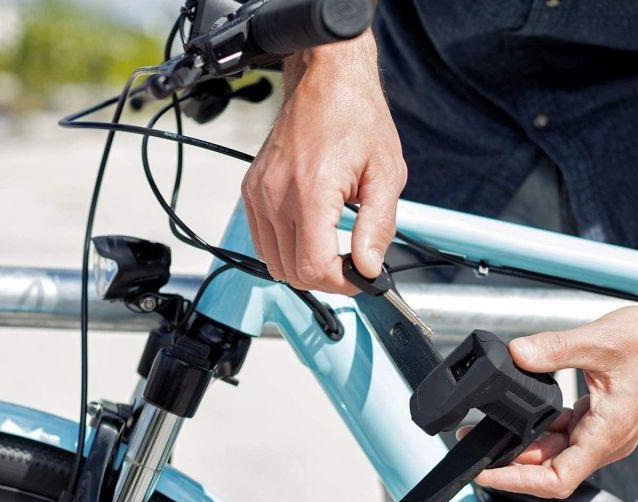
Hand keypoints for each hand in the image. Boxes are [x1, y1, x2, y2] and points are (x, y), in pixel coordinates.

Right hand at [241, 34, 405, 294]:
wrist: (325, 80)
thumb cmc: (356, 117)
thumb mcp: (385, 174)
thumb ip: (378, 226)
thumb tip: (369, 267)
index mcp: (311, 191)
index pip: (313, 267)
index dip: (341, 284)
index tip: (360, 278)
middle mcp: (277, 195)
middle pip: (292, 272)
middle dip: (325, 279)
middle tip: (350, 268)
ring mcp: (259, 194)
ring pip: (274, 263)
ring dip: (304, 268)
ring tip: (331, 253)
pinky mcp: (252, 191)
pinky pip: (262, 242)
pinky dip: (285, 251)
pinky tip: (309, 237)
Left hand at [467, 302, 637, 498]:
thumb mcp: (599, 341)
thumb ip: (552, 350)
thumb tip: (516, 355)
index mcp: (608, 434)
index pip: (557, 478)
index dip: (517, 481)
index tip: (487, 473)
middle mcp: (607, 440)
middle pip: (550, 469)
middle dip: (510, 461)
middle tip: (476, 442)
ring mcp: (603, 431)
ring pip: (555, 451)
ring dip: (524, 444)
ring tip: (491, 428)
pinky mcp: (601, 418)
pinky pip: (565, 433)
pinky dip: (541, 428)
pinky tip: (522, 413)